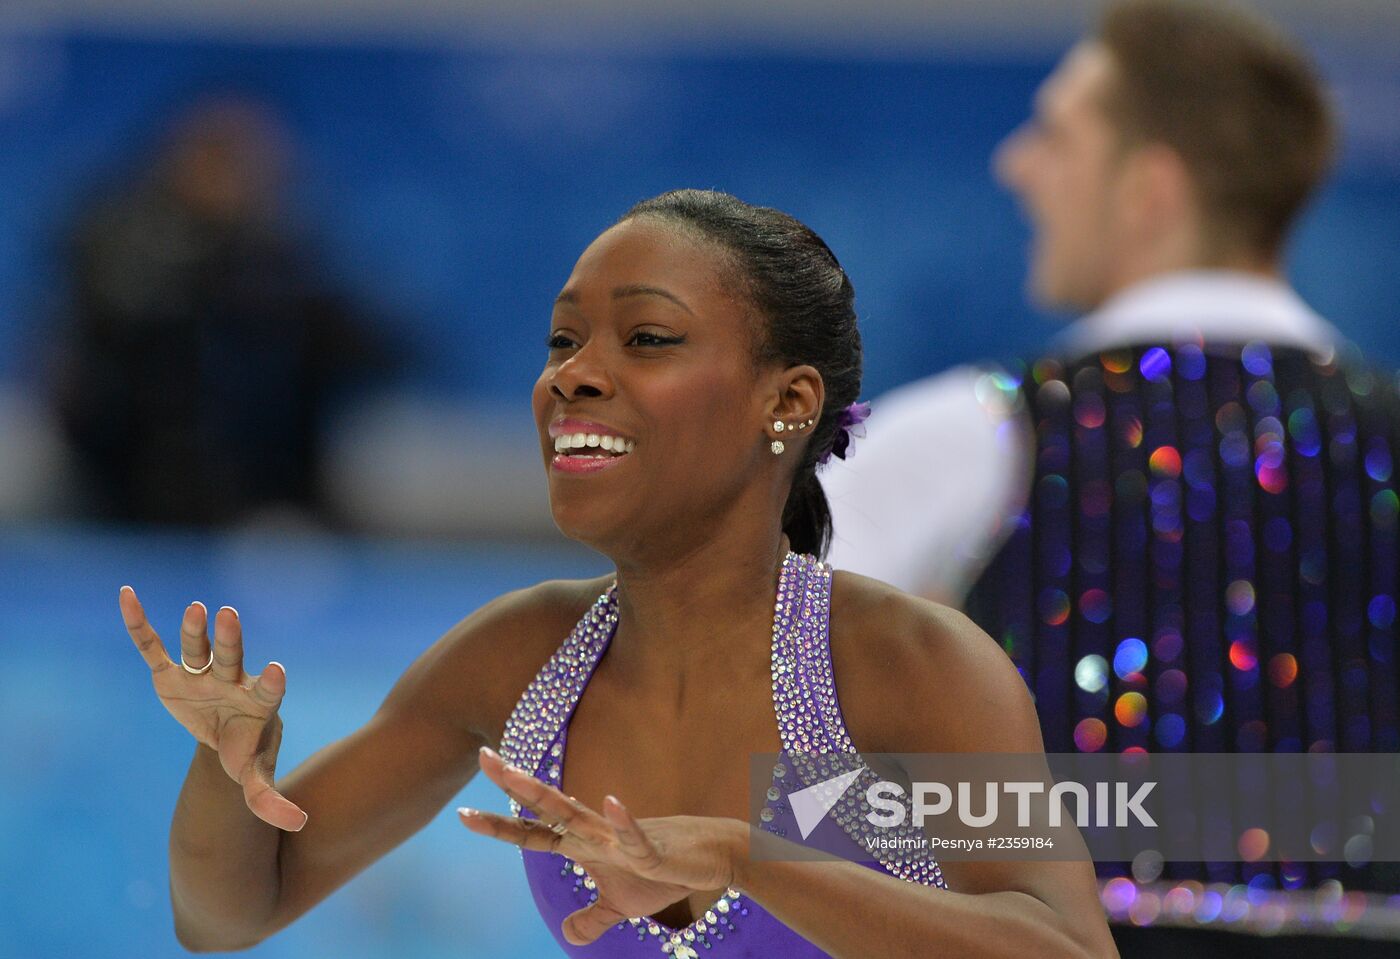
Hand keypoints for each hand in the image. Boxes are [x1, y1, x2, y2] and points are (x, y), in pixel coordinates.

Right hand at [119, 586, 306, 831]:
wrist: (226, 734)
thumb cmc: (247, 751)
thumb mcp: (256, 777)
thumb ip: (271, 799)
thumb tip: (301, 824)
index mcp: (258, 705)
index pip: (268, 692)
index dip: (271, 683)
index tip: (278, 671)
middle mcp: (232, 681)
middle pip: (232, 658)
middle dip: (231, 640)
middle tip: (230, 616)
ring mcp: (202, 673)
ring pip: (198, 648)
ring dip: (196, 631)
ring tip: (196, 609)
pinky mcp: (171, 672)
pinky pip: (152, 646)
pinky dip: (139, 623)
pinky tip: (126, 595)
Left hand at [458, 746, 745, 945]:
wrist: (715, 856)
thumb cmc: (666, 872)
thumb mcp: (621, 905)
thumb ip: (591, 918)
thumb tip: (567, 935)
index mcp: (585, 845)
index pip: (534, 834)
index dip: (500, 827)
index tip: (463, 814)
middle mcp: (597, 833)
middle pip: (548, 808)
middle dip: (515, 786)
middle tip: (484, 757)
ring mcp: (623, 837)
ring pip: (578, 814)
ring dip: (547, 797)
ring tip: (518, 778)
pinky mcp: (654, 849)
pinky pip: (635, 837)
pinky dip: (623, 821)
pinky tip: (610, 802)